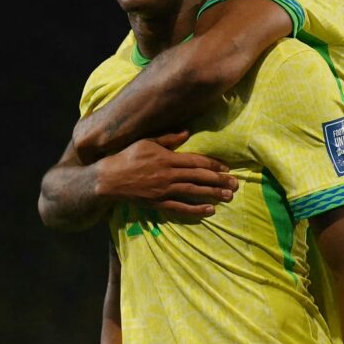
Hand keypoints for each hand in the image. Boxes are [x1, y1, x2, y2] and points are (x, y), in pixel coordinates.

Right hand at [93, 132, 237, 218]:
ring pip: (193, 192)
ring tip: (229, 196)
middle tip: (235, 184)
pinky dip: (196, 210)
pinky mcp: (158, 203)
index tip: (227, 169)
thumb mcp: (146, 142)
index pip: (196, 162)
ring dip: (212, 194)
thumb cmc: (126, 157)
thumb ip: (168, 139)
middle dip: (219, 181)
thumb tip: (187, 132)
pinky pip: (181, 207)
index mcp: (167, 158)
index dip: (213, 165)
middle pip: (199, 177)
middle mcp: (168, 174)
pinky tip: (210, 211)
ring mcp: (164, 190)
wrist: (108, 179)